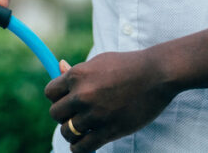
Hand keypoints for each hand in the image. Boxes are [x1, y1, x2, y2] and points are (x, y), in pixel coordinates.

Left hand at [45, 50, 175, 152]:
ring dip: (72, 133)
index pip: (50, 93)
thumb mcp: (99, 62)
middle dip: (63, 116)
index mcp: (76, 75)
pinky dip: (79, 148)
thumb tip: (59, 65)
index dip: (57, 98)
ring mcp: (95, 114)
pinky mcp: (109, 130)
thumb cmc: (127, 65)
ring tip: (80, 131)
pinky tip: (83, 144)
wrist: (157, 74)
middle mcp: (82, 95)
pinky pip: (83, 146)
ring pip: (67, 131)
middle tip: (75, 116)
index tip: (66, 101)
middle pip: (55, 114)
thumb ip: (77, 70)